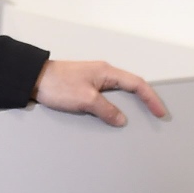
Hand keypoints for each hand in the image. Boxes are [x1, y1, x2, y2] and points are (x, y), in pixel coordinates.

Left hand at [33, 61, 168, 127]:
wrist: (33, 78)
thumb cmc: (58, 85)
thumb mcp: (85, 100)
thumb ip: (106, 110)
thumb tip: (121, 119)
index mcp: (107, 72)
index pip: (137, 84)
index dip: (151, 99)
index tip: (160, 113)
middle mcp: (103, 73)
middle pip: (131, 87)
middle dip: (145, 101)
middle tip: (154, 115)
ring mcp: (94, 79)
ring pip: (119, 93)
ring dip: (129, 105)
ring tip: (138, 120)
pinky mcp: (84, 87)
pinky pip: (107, 97)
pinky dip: (114, 107)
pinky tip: (113, 117)